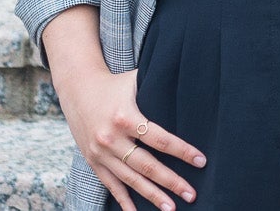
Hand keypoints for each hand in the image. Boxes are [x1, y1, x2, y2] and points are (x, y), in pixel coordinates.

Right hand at [44, 7, 202, 210]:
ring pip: (130, 180)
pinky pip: (111, 185)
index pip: (161, 140)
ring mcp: (100, 153)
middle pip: (147, 165)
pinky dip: (124, 201)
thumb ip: (160, 87)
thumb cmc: (115, 83)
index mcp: (126, 117)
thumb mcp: (137, 81)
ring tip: (171, 208)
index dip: (182, 152)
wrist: (77, 88)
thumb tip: (193, 83)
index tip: (201, 161)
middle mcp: (112, 139)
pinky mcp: (93, 162)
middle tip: (192, 194)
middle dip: (171, 181)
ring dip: (152, 196)